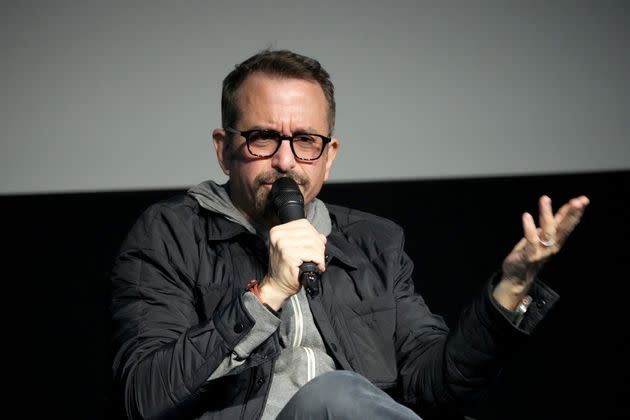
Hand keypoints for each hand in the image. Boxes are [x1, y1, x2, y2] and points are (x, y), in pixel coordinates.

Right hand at [259, 219, 326, 308]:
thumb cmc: (285, 268)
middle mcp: (278, 235)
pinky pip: (312, 253)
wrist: (277, 286)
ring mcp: (282, 245)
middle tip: (319, 257)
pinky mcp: (289, 255)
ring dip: (320, 254)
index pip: (304, 224)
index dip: (314, 234)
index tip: (316, 247)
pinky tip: (317, 266)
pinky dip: (319, 261)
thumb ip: (306, 239)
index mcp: (277, 231)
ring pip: (313, 243)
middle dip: (319, 245)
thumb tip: (322, 237)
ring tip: (318, 262)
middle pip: (309, 233)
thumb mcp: (293, 248)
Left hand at [493, 195, 589, 309]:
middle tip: (578, 201)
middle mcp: (551, 247)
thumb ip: (550, 225)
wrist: (517, 278)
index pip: (567, 224)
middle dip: (571, 214)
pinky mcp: (528, 256)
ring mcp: (541, 252)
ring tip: (545, 198)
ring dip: (547, 214)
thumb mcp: (542, 238)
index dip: (574, 212)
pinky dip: (529, 228)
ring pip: (547, 232)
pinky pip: (530, 241)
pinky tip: (527, 216)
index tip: (582, 199)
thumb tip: (562, 211)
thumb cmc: (529, 255)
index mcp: (555, 241)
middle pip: (563, 228)